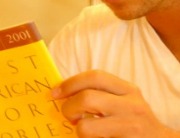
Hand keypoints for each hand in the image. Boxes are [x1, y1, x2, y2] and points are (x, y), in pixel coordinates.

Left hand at [52, 70, 179, 137]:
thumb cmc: (133, 118)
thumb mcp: (123, 99)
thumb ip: (102, 92)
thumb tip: (67, 92)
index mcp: (127, 89)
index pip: (95, 77)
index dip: (71, 82)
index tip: (56, 92)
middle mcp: (130, 105)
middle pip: (87, 98)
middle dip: (69, 107)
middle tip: (67, 113)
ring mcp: (128, 126)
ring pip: (85, 126)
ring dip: (77, 128)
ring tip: (80, 127)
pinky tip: (92, 137)